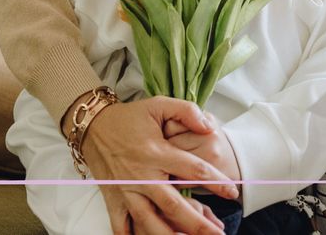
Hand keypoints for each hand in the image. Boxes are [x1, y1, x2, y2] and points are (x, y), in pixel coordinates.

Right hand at [80, 96, 238, 234]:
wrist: (92, 126)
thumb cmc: (129, 117)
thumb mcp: (158, 105)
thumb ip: (186, 111)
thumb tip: (208, 127)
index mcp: (156, 152)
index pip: (192, 170)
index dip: (216, 181)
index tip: (233, 192)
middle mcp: (143, 176)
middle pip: (174, 206)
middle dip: (198, 225)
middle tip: (218, 234)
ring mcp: (127, 191)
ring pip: (151, 223)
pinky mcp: (113, 200)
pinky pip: (122, 227)